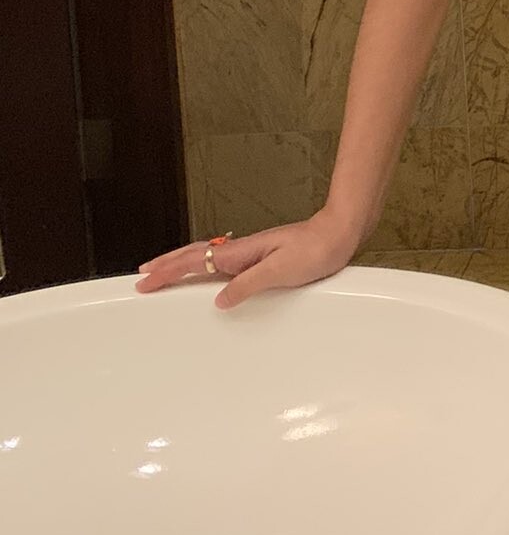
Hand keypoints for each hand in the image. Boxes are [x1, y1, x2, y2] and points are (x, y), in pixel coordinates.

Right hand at [134, 211, 360, 310]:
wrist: (340, 234)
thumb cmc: (316, 250)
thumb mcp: (280, 271)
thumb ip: (247, 284)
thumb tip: (218, 300)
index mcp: (241, 254)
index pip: (195, 262)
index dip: (167, 272)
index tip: (143, 281)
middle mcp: (242, 252)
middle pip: (195, 256)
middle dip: (166, 265)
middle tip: (141, 275)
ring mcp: (251, 254)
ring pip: (207, 258)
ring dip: (182, 265)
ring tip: (164, 273)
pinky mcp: (262, 259)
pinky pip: (222, 263)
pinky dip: (204, 268)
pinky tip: (207, 275)